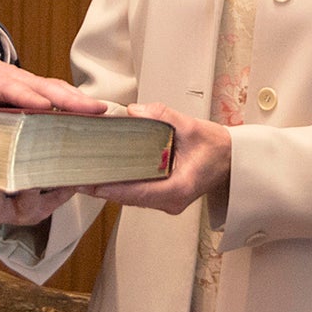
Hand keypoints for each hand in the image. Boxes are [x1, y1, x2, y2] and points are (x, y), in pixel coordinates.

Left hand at [0, 38, 106, 114]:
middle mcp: (19, 82)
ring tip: (103, 115)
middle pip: (48, 88)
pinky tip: (96, 119)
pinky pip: (61, 99)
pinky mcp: (38, 97)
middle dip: (71, 99)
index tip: (44, 107)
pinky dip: (79, 106)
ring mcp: (32, 88)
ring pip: (60, 93)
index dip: (27, 97)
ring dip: (81, 103)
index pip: (12, 88)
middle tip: (94, 110)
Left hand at [84, 103, 228, 215]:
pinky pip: (139, 193)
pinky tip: (107, 173)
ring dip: (111, 187)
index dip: (111, 188)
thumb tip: (135, 110)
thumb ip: (163, 116)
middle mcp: (171, 201)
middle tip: (78, 176)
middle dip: (104, 187)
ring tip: (86, 175)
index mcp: (178, 189)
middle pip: (130, 197)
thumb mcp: (192, 126)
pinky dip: (123, 184)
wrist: (233, 160)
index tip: (89, 183)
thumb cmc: (217, 148)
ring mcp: (168, 201)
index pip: (136, 192)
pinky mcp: (165, 196)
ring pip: (133, 197)